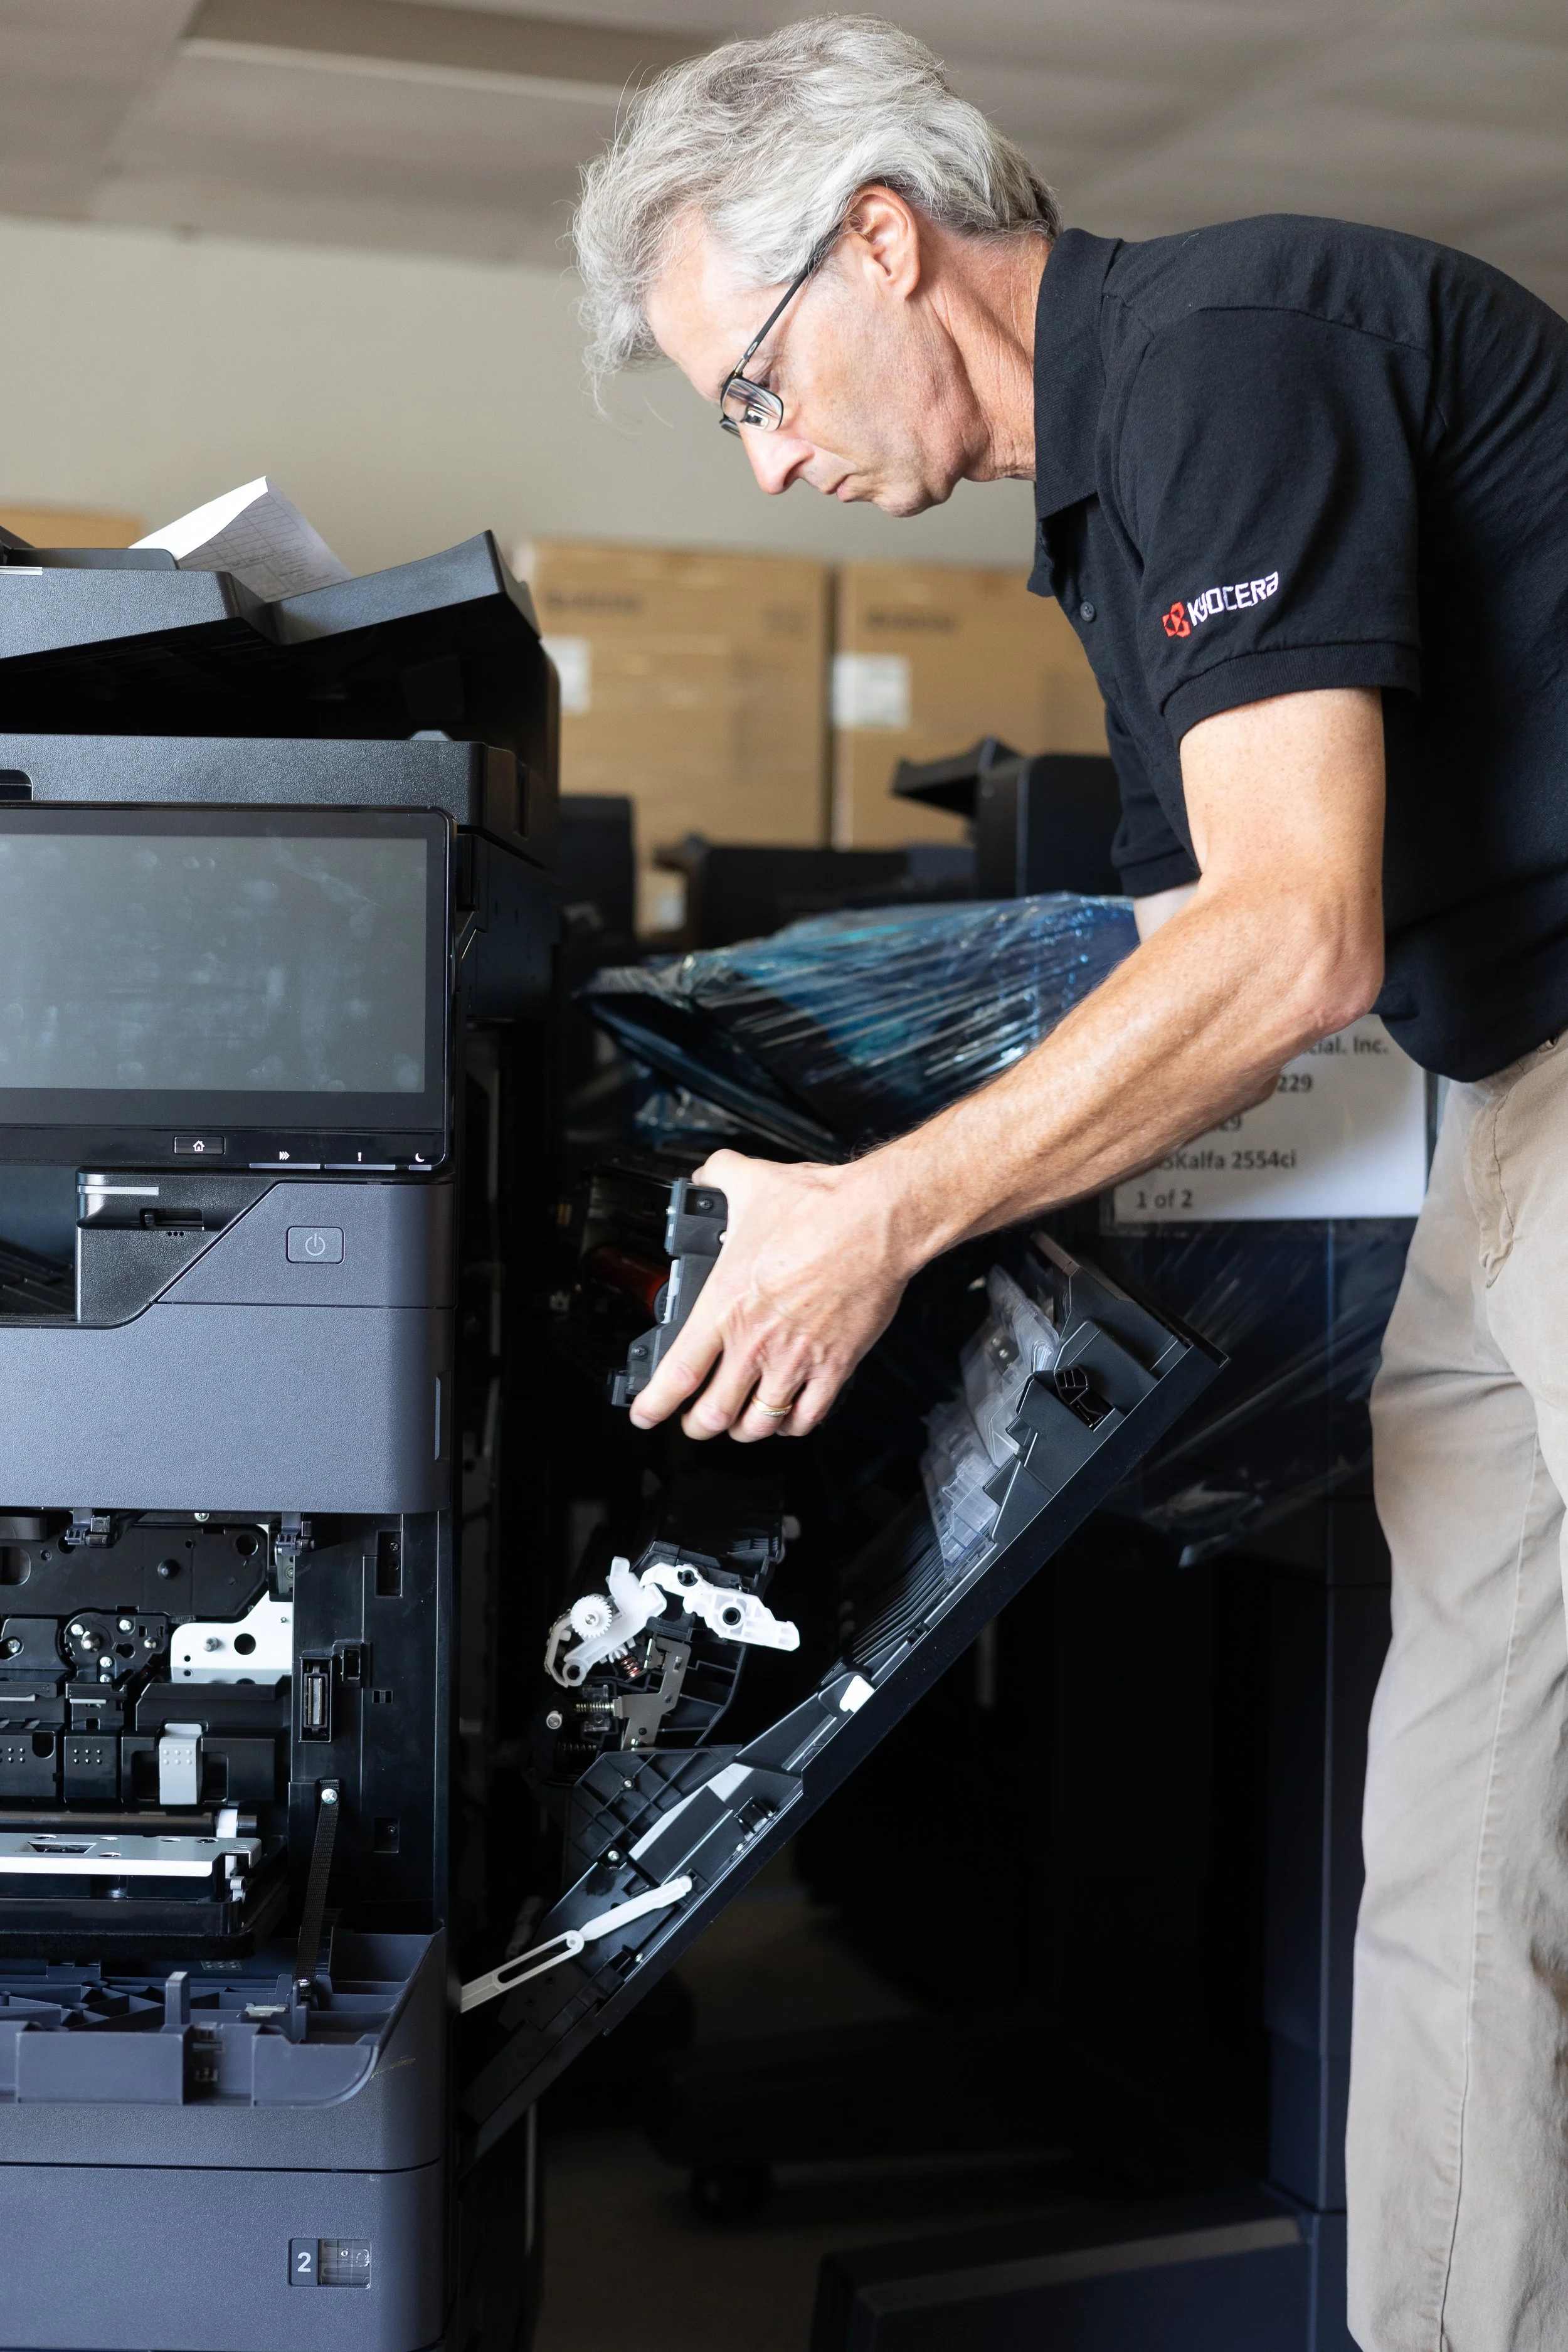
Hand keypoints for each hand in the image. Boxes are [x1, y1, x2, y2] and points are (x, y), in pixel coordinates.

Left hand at [627, 1147, 917, 1441]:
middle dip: (697, 1426)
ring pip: (758, 1425)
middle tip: (693, 1422)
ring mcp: (796, 1360)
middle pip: (714, 1414)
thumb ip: (719, 1177)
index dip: (654, 1404)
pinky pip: (806, 1418)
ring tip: (738, 1423)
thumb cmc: (819, 1208)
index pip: (677, 1373)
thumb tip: (707, 1175)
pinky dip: (791, 1426)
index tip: (644, 1413)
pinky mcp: (835, 1367)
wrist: (877, 1221)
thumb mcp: (752, 1182)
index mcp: (725, 1305)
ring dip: (743, 1430)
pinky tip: (786, 1416)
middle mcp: (756, 1342)